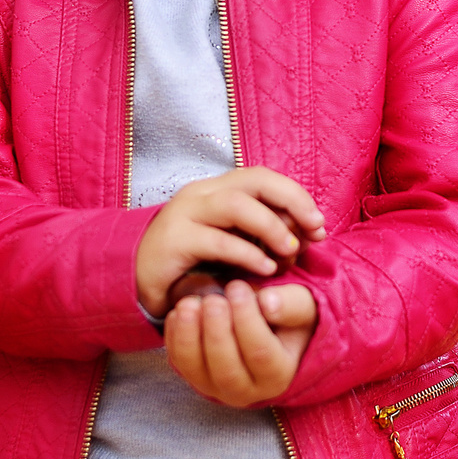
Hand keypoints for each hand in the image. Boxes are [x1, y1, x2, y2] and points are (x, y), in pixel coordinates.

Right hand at [134, 167, 325, 314]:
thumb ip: (264, 236)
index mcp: (218, 189)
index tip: (319, 225)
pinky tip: (264, 269)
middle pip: (254, 180)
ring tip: (289, 252)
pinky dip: (247, 253)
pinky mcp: (173, 240)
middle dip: (292, 202)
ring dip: (271, 227)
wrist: (138, 281)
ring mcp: (185, 213)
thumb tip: (308, 236)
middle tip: (313, 230)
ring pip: (236, 205)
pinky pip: (217, 241)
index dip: (296, 196)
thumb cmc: (193, 264)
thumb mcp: (234, 245)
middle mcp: (202, 193)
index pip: (263, 177)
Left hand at [166, 278, 318, 407]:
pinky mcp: (195, 378)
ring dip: (188, 336)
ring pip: (197, 370)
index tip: (238, 287)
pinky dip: (175, 337)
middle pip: (226, 368)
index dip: (246, 320)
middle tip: (213, 299)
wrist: (269, 333)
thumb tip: (267, 302)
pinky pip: (179, 362)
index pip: (260, 353)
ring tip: (190, 303)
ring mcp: (217, 388)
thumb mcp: (301, 307)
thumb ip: (290, 305)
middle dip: (216, 331)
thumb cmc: (287, 318)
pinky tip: (179, 311)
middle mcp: (248, 391)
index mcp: (279, 375)